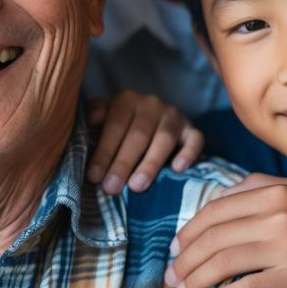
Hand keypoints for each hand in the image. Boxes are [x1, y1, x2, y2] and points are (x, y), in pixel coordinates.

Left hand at [86, 89, 202, 193]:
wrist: (152, 121)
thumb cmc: (121, 125)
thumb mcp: (105, 117)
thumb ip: (96, 114)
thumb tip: (91, 120)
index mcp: (127, 99)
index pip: (115, 125)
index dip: (104, 151)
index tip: (94, 176)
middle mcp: (152, 104)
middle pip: (138, 134)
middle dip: (123, 163)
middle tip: (111, 187)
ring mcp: (173, 115)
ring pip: (164, 139)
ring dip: (150, 164)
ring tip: (136, 186)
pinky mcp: (191, 129)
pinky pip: (195, 139)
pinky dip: (188, 153)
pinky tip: (178, 169)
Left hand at [165, 173, 286, 287]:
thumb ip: (257, 187)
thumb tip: (216, 200)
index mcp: (272, 192)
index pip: (214, 212)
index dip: (188, 232)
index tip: (175, 250)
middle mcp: (277, 214)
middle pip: (214, 237)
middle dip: (185, 259)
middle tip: (171, 276)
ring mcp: (286, 245)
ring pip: (224, 261)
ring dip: (197, 280)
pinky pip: (248, 286)